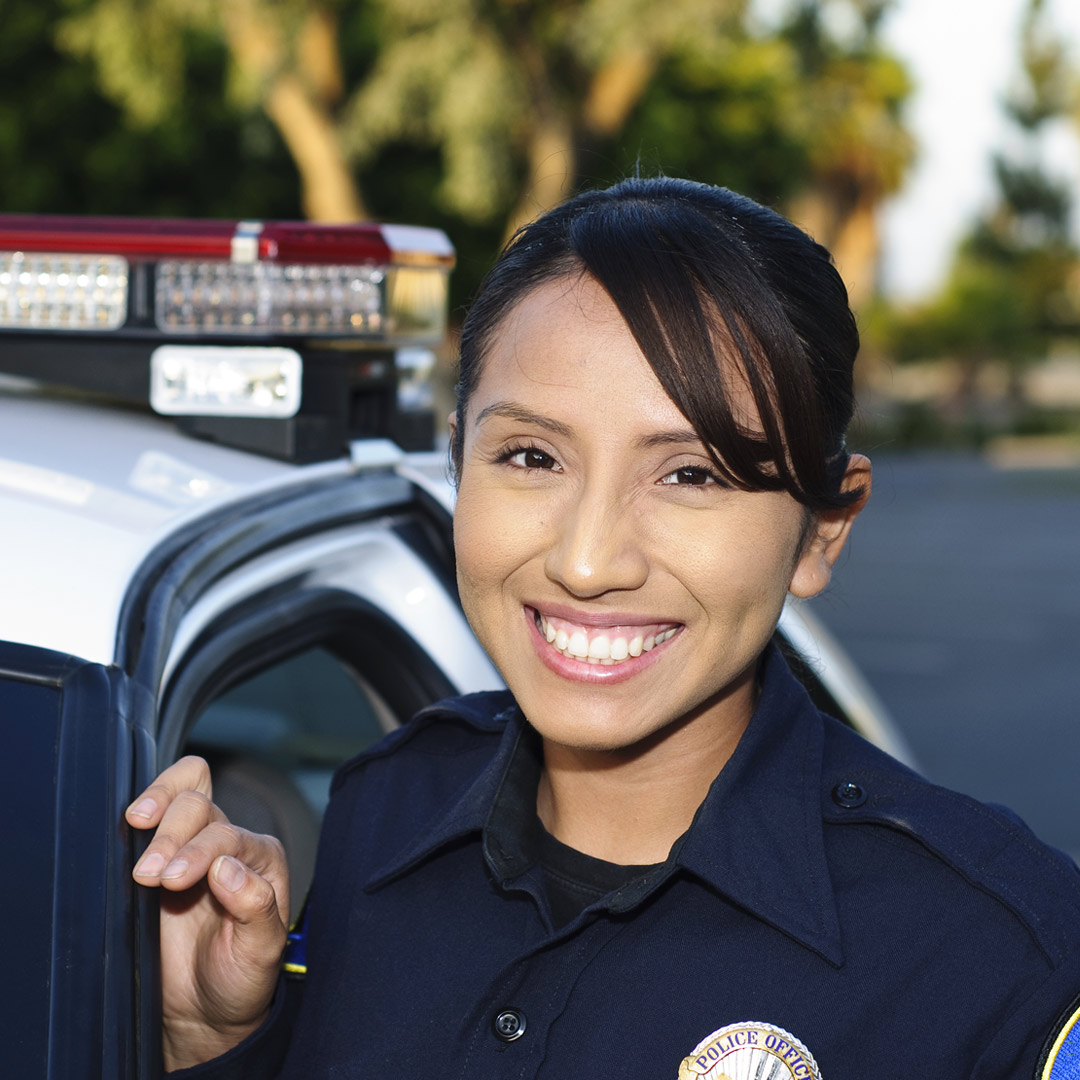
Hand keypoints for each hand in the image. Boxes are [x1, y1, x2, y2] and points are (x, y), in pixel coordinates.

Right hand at [127, 756, 290, 1069]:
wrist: (205, 1010)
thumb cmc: (242, 977)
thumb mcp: (261, 952)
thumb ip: (255, 907)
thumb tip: (226, 867)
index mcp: (260, 859)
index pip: (227, 835)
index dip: (198, 852)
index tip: (171, 882)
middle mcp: (230, 845)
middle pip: (199, 807)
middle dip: (171, 835)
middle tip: (147, 877)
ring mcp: (194, 848)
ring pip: (181, 797)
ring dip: (155, 811)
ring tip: (135, 845)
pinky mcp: (161, 859)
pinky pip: (154, 819)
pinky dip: (141, 815)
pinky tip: (127, 831)